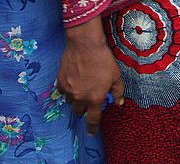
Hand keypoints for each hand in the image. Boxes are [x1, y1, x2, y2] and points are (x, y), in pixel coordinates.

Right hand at [56, 20, 123, 135]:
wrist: (85, 45)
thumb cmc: (102, 60)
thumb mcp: (115, 76)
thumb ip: (117, 92)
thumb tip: (118, 103)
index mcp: (95, 99)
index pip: (93, 120)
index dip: (92, 128)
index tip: (91, 134)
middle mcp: (81, 98)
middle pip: (79, 112)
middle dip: (84, 108)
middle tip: (88, 98)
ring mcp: (69, 91)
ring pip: (71, 102)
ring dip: (76, 98)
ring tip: (81, 86)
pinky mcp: (60, 82)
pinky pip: (62, 91)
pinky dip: (67, 89)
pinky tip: (72, 80)